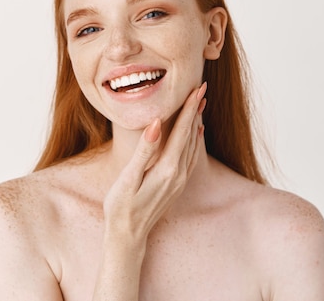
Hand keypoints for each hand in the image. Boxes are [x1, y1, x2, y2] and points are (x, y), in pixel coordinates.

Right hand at [103, 82, 206, 242]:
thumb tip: (157, 124)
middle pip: (191, 135)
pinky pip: (190, 157)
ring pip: (192, 145)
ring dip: (196, 123)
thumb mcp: (128, 178)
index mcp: (166, 169)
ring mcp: (179, 181)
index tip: (197, 89)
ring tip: (200, 104)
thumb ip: (144, 150)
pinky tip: (195, 134)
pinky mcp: (176, 185)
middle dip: (196, 110)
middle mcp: (178, 174)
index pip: (182, 132)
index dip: (189, 109)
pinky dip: (194, 140)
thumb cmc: (121, 208)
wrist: (128, 236)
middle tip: (202, 88)